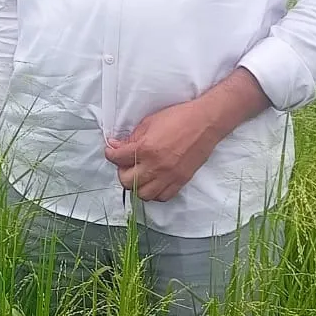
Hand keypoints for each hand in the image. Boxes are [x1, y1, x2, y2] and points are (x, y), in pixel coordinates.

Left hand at [103, 100, 220, 202]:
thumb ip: (131, 138)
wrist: (205, 123)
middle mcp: (156, 166)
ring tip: (140, 174)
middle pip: (127, 181)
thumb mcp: (148, 122)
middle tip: (126, 163)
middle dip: (122, 171)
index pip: (117, 159)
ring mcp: (169, 176)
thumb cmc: (178, 118)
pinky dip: (154, 192)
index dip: (111, 154)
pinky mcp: (180, 181)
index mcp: (145, 148)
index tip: (112, 152)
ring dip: (137, 185)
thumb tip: (117, 146)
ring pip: (143, 194)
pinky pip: (162, 197)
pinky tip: (153, 181)